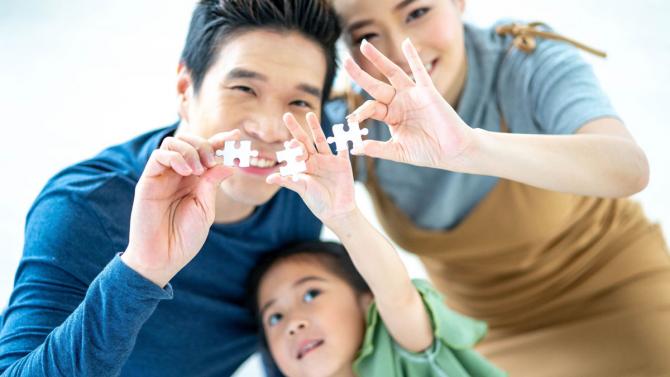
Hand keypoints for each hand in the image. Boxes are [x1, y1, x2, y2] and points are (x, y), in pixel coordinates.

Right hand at [121, 131, 238, 286]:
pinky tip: (187, 172)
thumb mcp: (206, 209)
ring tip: (199, 169)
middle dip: (205, 144)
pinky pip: (159, 155)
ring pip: (173, 143)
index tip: (236, 136)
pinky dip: (176, 157)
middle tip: (212, 161)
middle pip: (189, 141)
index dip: (220, 141)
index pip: (207, 152)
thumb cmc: (185, 237)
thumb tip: (227, 163)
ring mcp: (163, 176)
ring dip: (191, 150)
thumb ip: (213, 184)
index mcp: (196, 180)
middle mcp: (179, 174)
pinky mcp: (148, 180)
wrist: (163, 257)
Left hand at [266, 112, 356, 225]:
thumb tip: (268, 179)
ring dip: (315, 128)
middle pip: (304, 141)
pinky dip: (344, 138)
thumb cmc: (317, 201)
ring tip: (309, 115)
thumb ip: (287, 181)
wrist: (337, 211)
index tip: (288, 142)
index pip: (295, 152)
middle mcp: (315, 160)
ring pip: (321, 140)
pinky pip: (343, 148)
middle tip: (286, 115)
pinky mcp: (342, 163)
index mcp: (304, 166)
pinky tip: (342, 127)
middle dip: (296, 129)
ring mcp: (329, 160)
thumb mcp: (301, 188)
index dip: (292, 146)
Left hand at [344, 38, 474, 170]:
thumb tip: (354, 149)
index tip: (350, 121)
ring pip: (393, 73)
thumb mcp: (398, 152)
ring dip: (379, 59)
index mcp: (391, 116)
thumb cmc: (426, 152)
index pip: (370, 108)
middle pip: (375, 85)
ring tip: (364, 45)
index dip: (359, 113)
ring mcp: (413, 95)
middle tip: (345, 62)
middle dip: (360, 74)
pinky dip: (413, 57)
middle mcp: (399, 102)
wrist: (451, 151)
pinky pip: (420, 71)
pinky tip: (406, 43)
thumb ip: (377, 149)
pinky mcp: (428, 92)